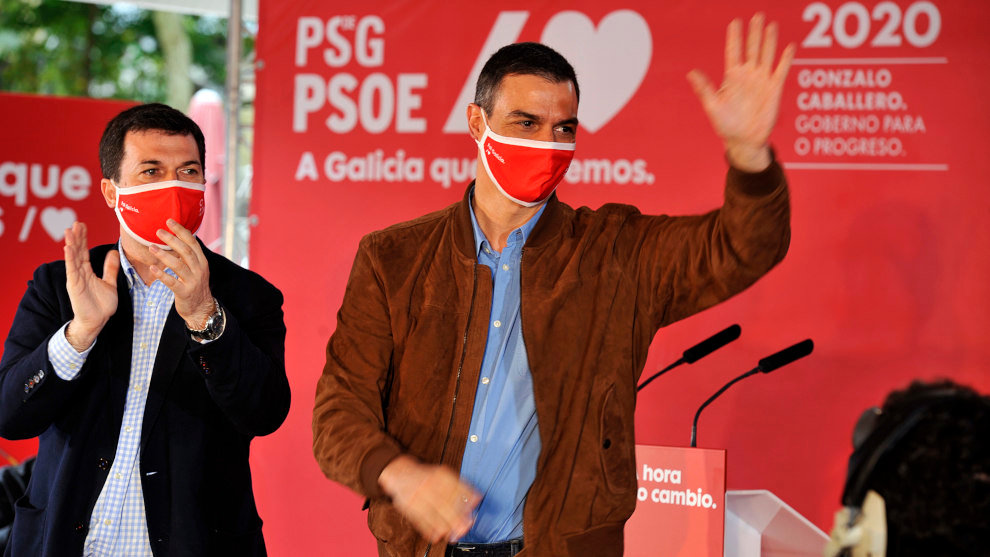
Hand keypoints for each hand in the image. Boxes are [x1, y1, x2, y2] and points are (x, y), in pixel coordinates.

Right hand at [63, 222, 118, 351]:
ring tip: (69, 230)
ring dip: (71, 244)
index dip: (83, 238)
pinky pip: (71, 269)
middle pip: (77, 251)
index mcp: (87, 272)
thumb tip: (113, 253)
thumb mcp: (110, 282)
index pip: (84, 251)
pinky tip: (67, 247)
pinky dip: (69, 258)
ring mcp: (75, 278)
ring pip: (73, 258)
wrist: (97, 321)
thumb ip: (111, 268)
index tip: (82, 225)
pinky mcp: (74, 285)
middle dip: (76, 237)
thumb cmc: (102, 305)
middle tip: (76, 223)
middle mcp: (79, 273)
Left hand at [148, 219, 213, 328]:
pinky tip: (152, 269)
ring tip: (151, 248)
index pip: (192, 242)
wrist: (201, 308)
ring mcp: (193, 281)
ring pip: (178, 265)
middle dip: (172, 240)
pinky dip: (162, 275)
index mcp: (202, 261)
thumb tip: (176, 239)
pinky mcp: (185, 293)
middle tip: (158, 231)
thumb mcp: (196, 269)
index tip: (169, 221)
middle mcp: (199, 269)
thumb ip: (188, 256)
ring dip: (164, 256)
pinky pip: (172, 282)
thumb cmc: (195, 286)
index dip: (181, 231)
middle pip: (185, 251)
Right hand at [378, 455, 480, 543]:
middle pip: (444, 503)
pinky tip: (437, 536)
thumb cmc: (428, 477)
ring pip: (432, 514)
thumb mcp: (443, 474)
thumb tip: (477, 498)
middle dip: (455, 518)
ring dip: (444, 527)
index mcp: (439, 475)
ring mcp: (417, 496)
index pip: (454, 488)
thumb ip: (459, 486)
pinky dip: (428, 529)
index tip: (473, 511)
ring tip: (454, 536)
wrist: (401, 473)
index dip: (464, 500)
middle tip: (465, 527)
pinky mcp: (408, 506)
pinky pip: (419, 519)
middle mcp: (428, 484)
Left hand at [687, 13, 795, 171]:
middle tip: (757, 16)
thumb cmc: (725, 125)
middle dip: (753, 33)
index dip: (734, 38)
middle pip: (751, 49)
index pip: (733, 53)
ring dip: (769, 40)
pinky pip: (781, 71)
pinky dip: (785, 59)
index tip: (735, 22)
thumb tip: (691, 73)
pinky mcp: (774, 90)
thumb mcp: (712, 106)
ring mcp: (761, 81)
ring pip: (766, 55)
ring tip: (770, 24)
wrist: (744, 141)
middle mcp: (747, 76)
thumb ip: (704, 89)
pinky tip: (790, 47)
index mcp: (731, 78)